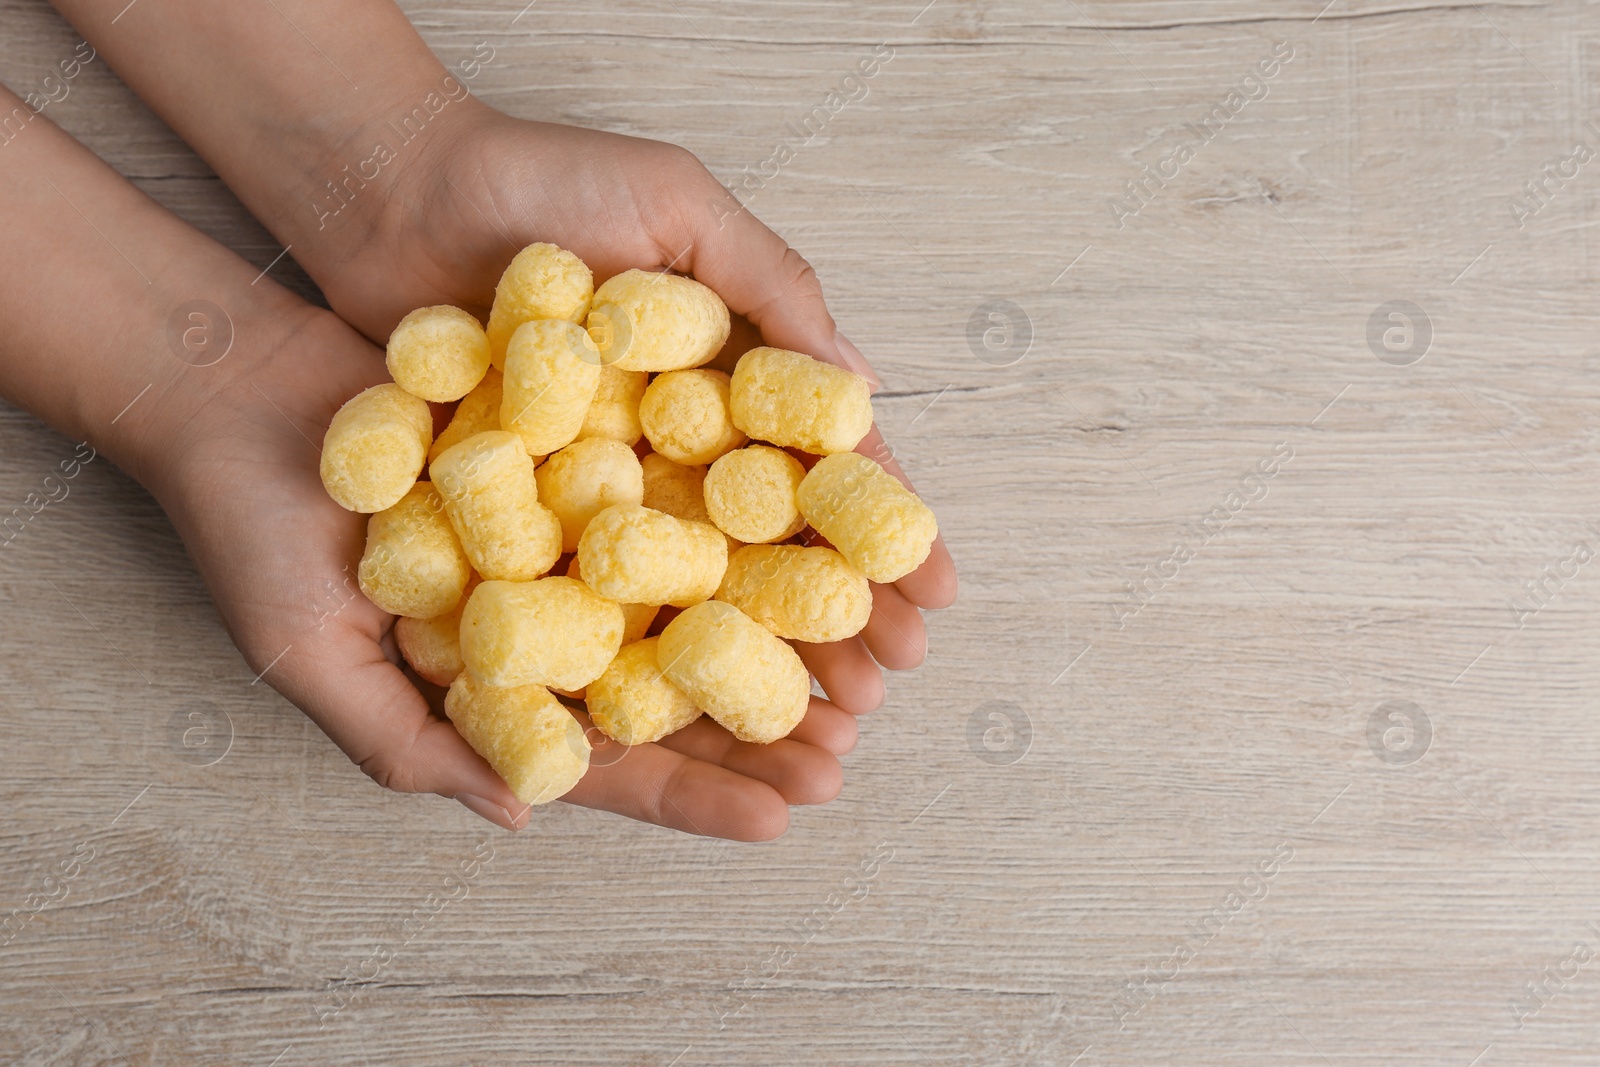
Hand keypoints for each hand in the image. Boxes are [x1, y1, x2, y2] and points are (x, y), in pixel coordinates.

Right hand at [152, 306, 851, 837]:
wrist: (234, 383)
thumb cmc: (251, 530)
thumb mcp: (311, 655)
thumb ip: (406, 744)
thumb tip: (526, 814)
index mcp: (501, 689)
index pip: (615, 759)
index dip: (698, 794)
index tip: (784, 815)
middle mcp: (552, 620)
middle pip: (678, 687)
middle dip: (765, 724)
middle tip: (852, 742)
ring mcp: (572, 539)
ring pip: (696, 597)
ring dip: (778, 629)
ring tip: (863, 657)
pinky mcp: (583, 453)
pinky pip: (675, 491)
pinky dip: (741, 517)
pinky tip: (807, 533)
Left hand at [313, 104, 958, 716]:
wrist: (389, 190)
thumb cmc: (541, 178)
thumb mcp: (677, 205)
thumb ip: (770, 284)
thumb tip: (866, 390)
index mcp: (726, 382)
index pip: (822, 474)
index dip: (881, 536)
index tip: (937, 596)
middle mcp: (671, 448)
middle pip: (767, 552)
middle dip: (833, 623)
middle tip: (886, 689)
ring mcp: (597, 488)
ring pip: (689, 593)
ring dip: (752, 662)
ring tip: (811, 724)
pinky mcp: (518, 514)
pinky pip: (580, 593)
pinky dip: (629, 650)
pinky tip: (677, 711)